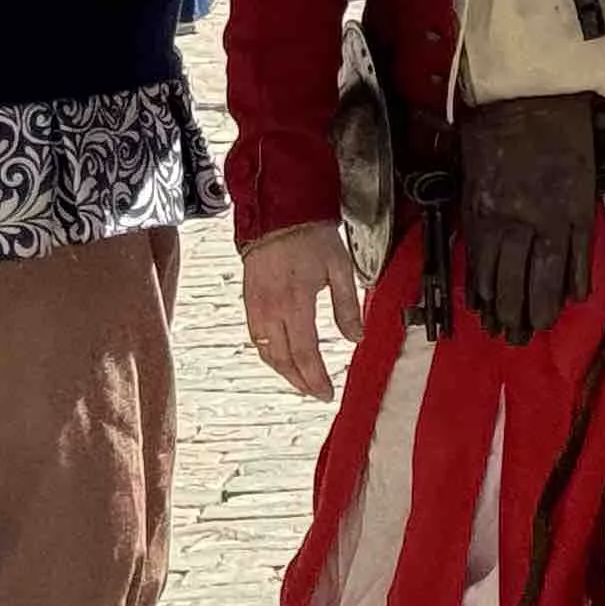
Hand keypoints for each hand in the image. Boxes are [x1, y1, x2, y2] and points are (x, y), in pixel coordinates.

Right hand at [243, 224, 362, 399]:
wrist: (278, 213)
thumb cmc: (309, 235)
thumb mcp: (340, 268)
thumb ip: (348, 306)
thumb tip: (355, 336)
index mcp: (296, 303)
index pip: (305, 353)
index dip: (316, 378)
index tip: (327, 392)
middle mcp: (271, 309)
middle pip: (282, 360)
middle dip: (300, 382)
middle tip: (316, 392)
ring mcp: (256, 307)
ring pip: (266, 353)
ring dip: (284, 372)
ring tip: (302, 381)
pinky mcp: (249, 302)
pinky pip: (256, 339)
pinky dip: (270, 355)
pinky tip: (281, 358)